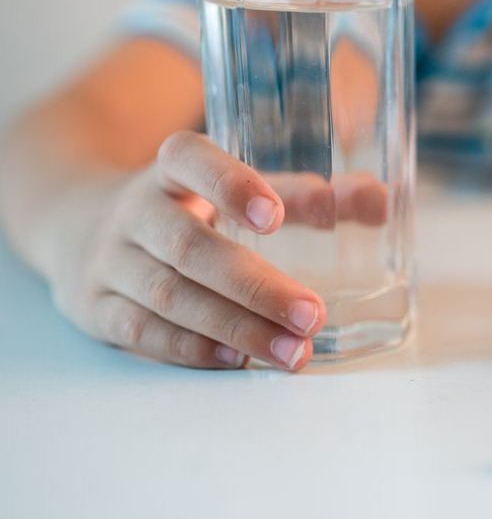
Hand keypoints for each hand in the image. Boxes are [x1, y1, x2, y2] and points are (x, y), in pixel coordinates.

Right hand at [53, 130, 329, 369]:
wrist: (83, 227)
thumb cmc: (193, 208)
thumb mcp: (239, 189)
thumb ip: (310, 195)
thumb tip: (380, 201)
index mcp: (172, 169)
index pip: (189, 159)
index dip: (231, 184)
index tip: (276, 217)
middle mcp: (136, 211)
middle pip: (189, 247)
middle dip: (256, 286)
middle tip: (313, 314)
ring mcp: (110, 261)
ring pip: (169, 296)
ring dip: (236, 327)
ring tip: (294, 351)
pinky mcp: (96, 307)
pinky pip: (141, 331)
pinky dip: (192, 348)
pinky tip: (239, 360)